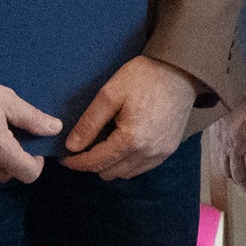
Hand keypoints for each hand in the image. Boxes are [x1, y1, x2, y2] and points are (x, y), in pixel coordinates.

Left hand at [63, 54, 204, 179]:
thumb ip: (89, 123)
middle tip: (83, 149)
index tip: (64, 157)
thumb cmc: (144, 78)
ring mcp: (161, 154)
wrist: (181, 71)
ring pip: (126, 174)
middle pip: (110, 173)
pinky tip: (122, 147)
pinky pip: (142, 168)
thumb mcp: (110, 94)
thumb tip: (72, 146)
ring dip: (110, 165)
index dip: (76, 162)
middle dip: (92, 164)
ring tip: (102, 147)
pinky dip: (128, 163)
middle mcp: (147, 153)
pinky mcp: (169, 150)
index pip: (96, 162)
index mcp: (131, 140)